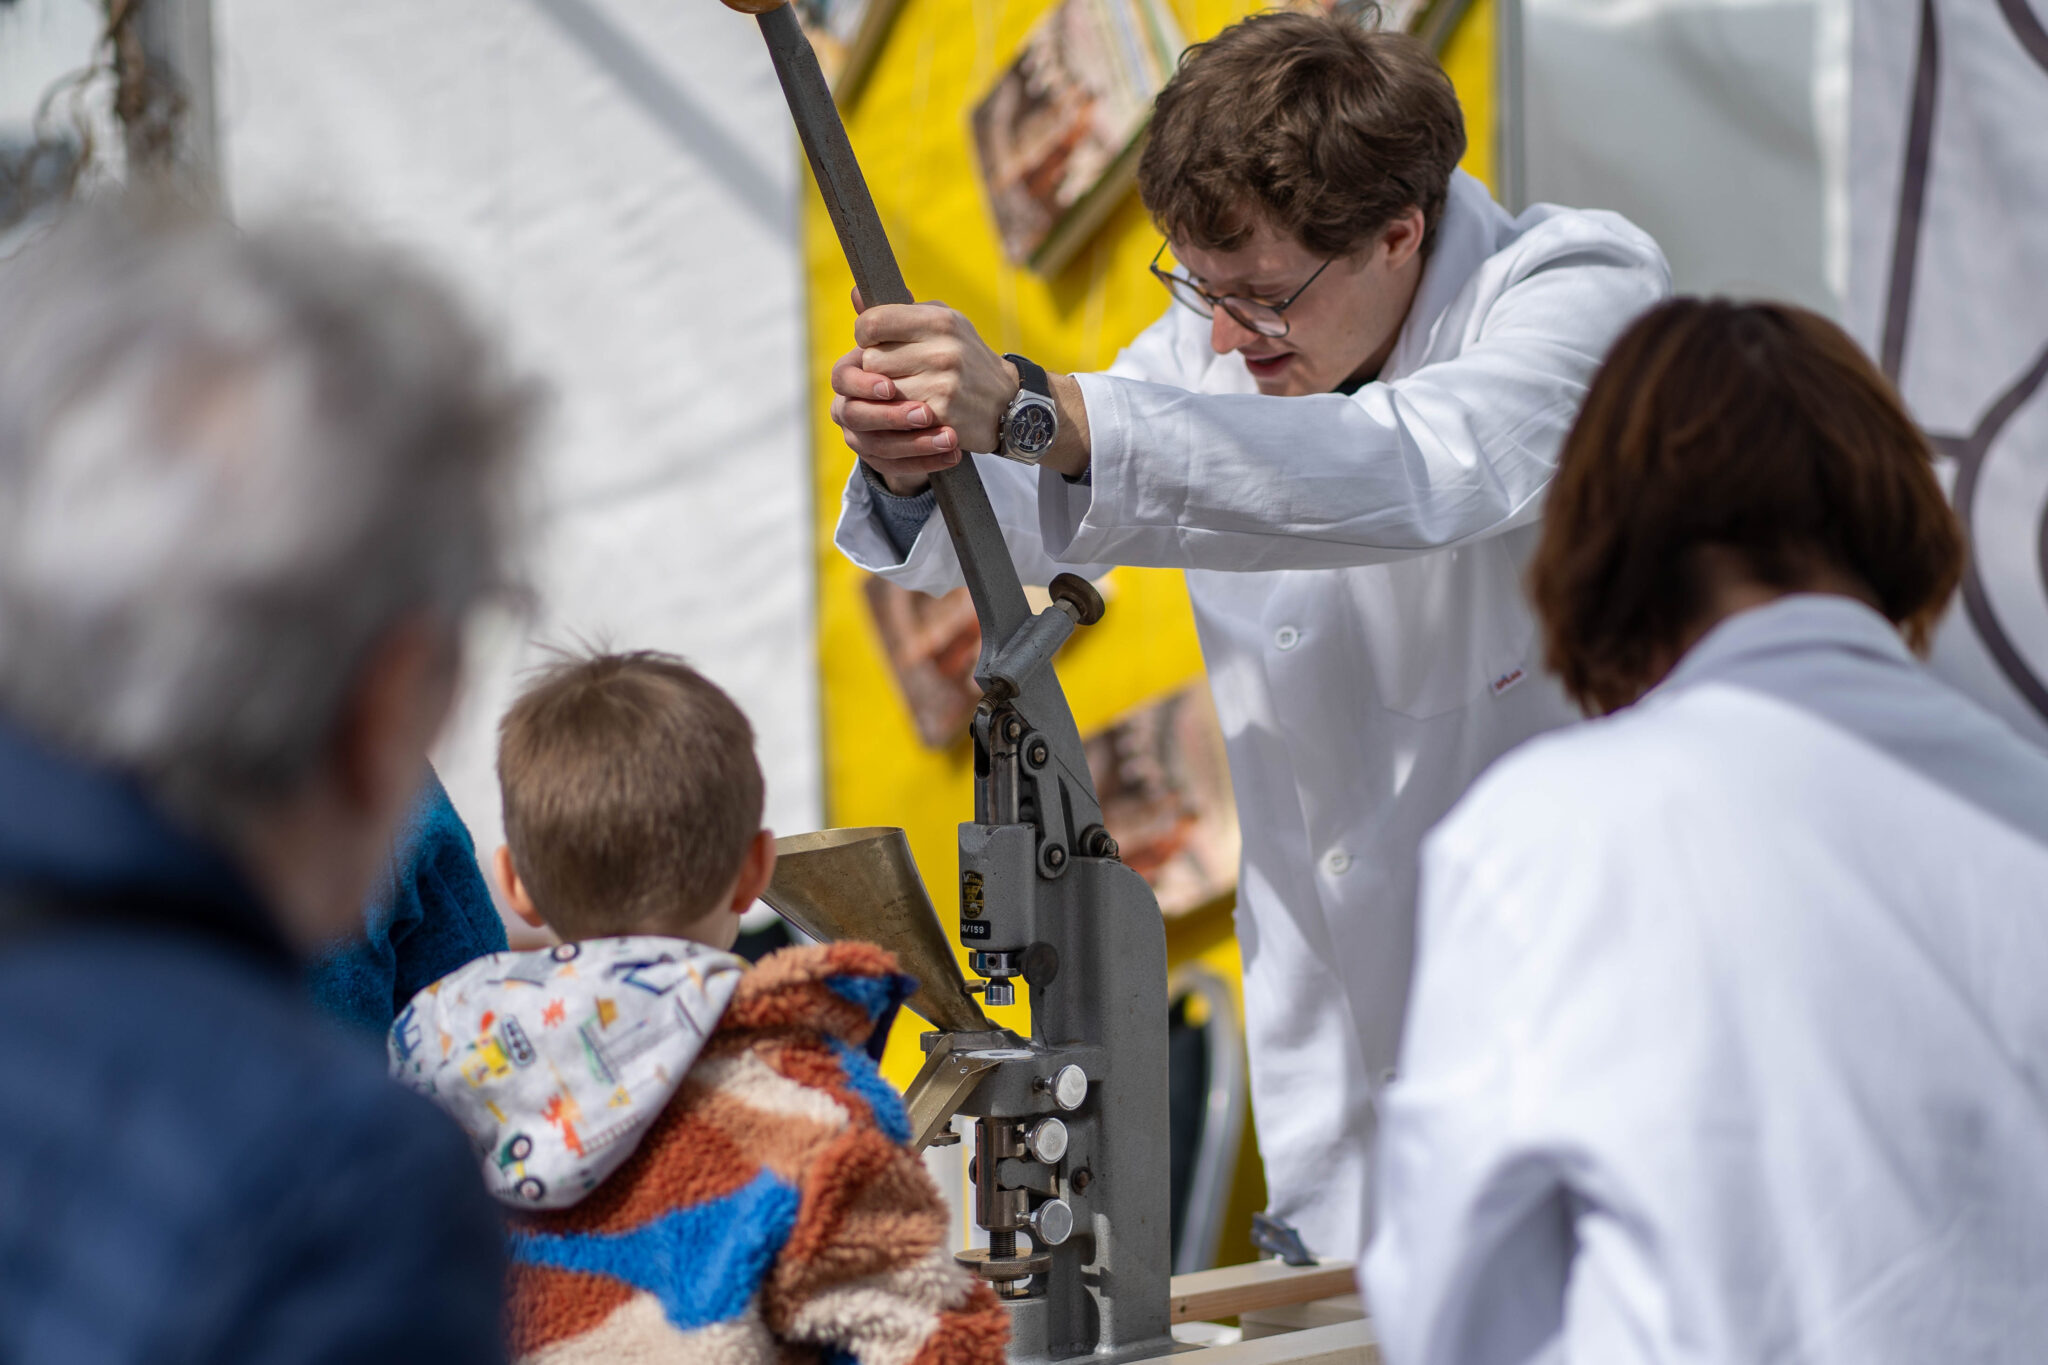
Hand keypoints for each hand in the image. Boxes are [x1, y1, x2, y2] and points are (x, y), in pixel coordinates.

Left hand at [831, 291, 1019, 494]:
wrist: (1007, 404)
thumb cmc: (965, 358)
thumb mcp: (941, 324)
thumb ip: (899, 312)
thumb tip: (855, 292)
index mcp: (940, 320)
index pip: (873, 322)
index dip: (865, 334)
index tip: (872, 341)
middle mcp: (943, 350)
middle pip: (871, 360)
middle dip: (877, 368)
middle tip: (896, 371)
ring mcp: (943, 384)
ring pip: (881, 390)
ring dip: (886, 394)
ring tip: (907, 390)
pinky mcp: (941, 414)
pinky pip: (896, 414)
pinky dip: (899, 414)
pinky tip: (914, 410)